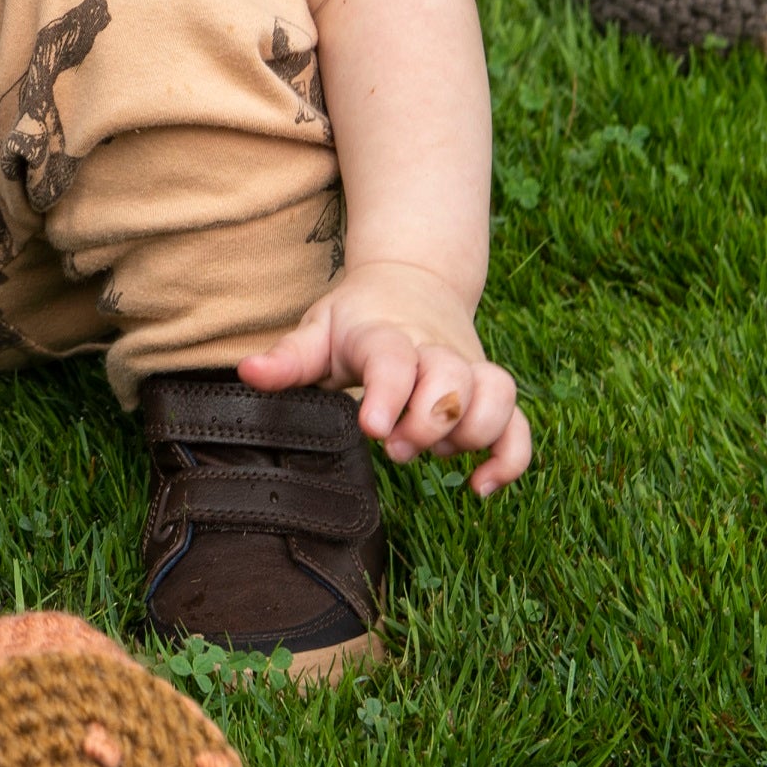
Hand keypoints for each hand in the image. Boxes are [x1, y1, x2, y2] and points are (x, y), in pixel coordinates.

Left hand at [239, 258, 530, 494]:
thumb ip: (288, 358)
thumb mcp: (318, 328)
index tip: (372, 427)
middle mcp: (436, 349)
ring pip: (496, 397)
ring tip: (434, 454)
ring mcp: (469, 370)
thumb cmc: (358, 317)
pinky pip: (518, 425)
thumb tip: (248, 373)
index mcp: (387, 334)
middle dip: (428, 421)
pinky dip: (510, 457)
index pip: (394, 359)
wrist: (414, 280)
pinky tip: (481, 485)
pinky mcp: (489, 393)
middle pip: (453, 380)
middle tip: (393, 445)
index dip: (388, 393)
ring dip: (471, 433)